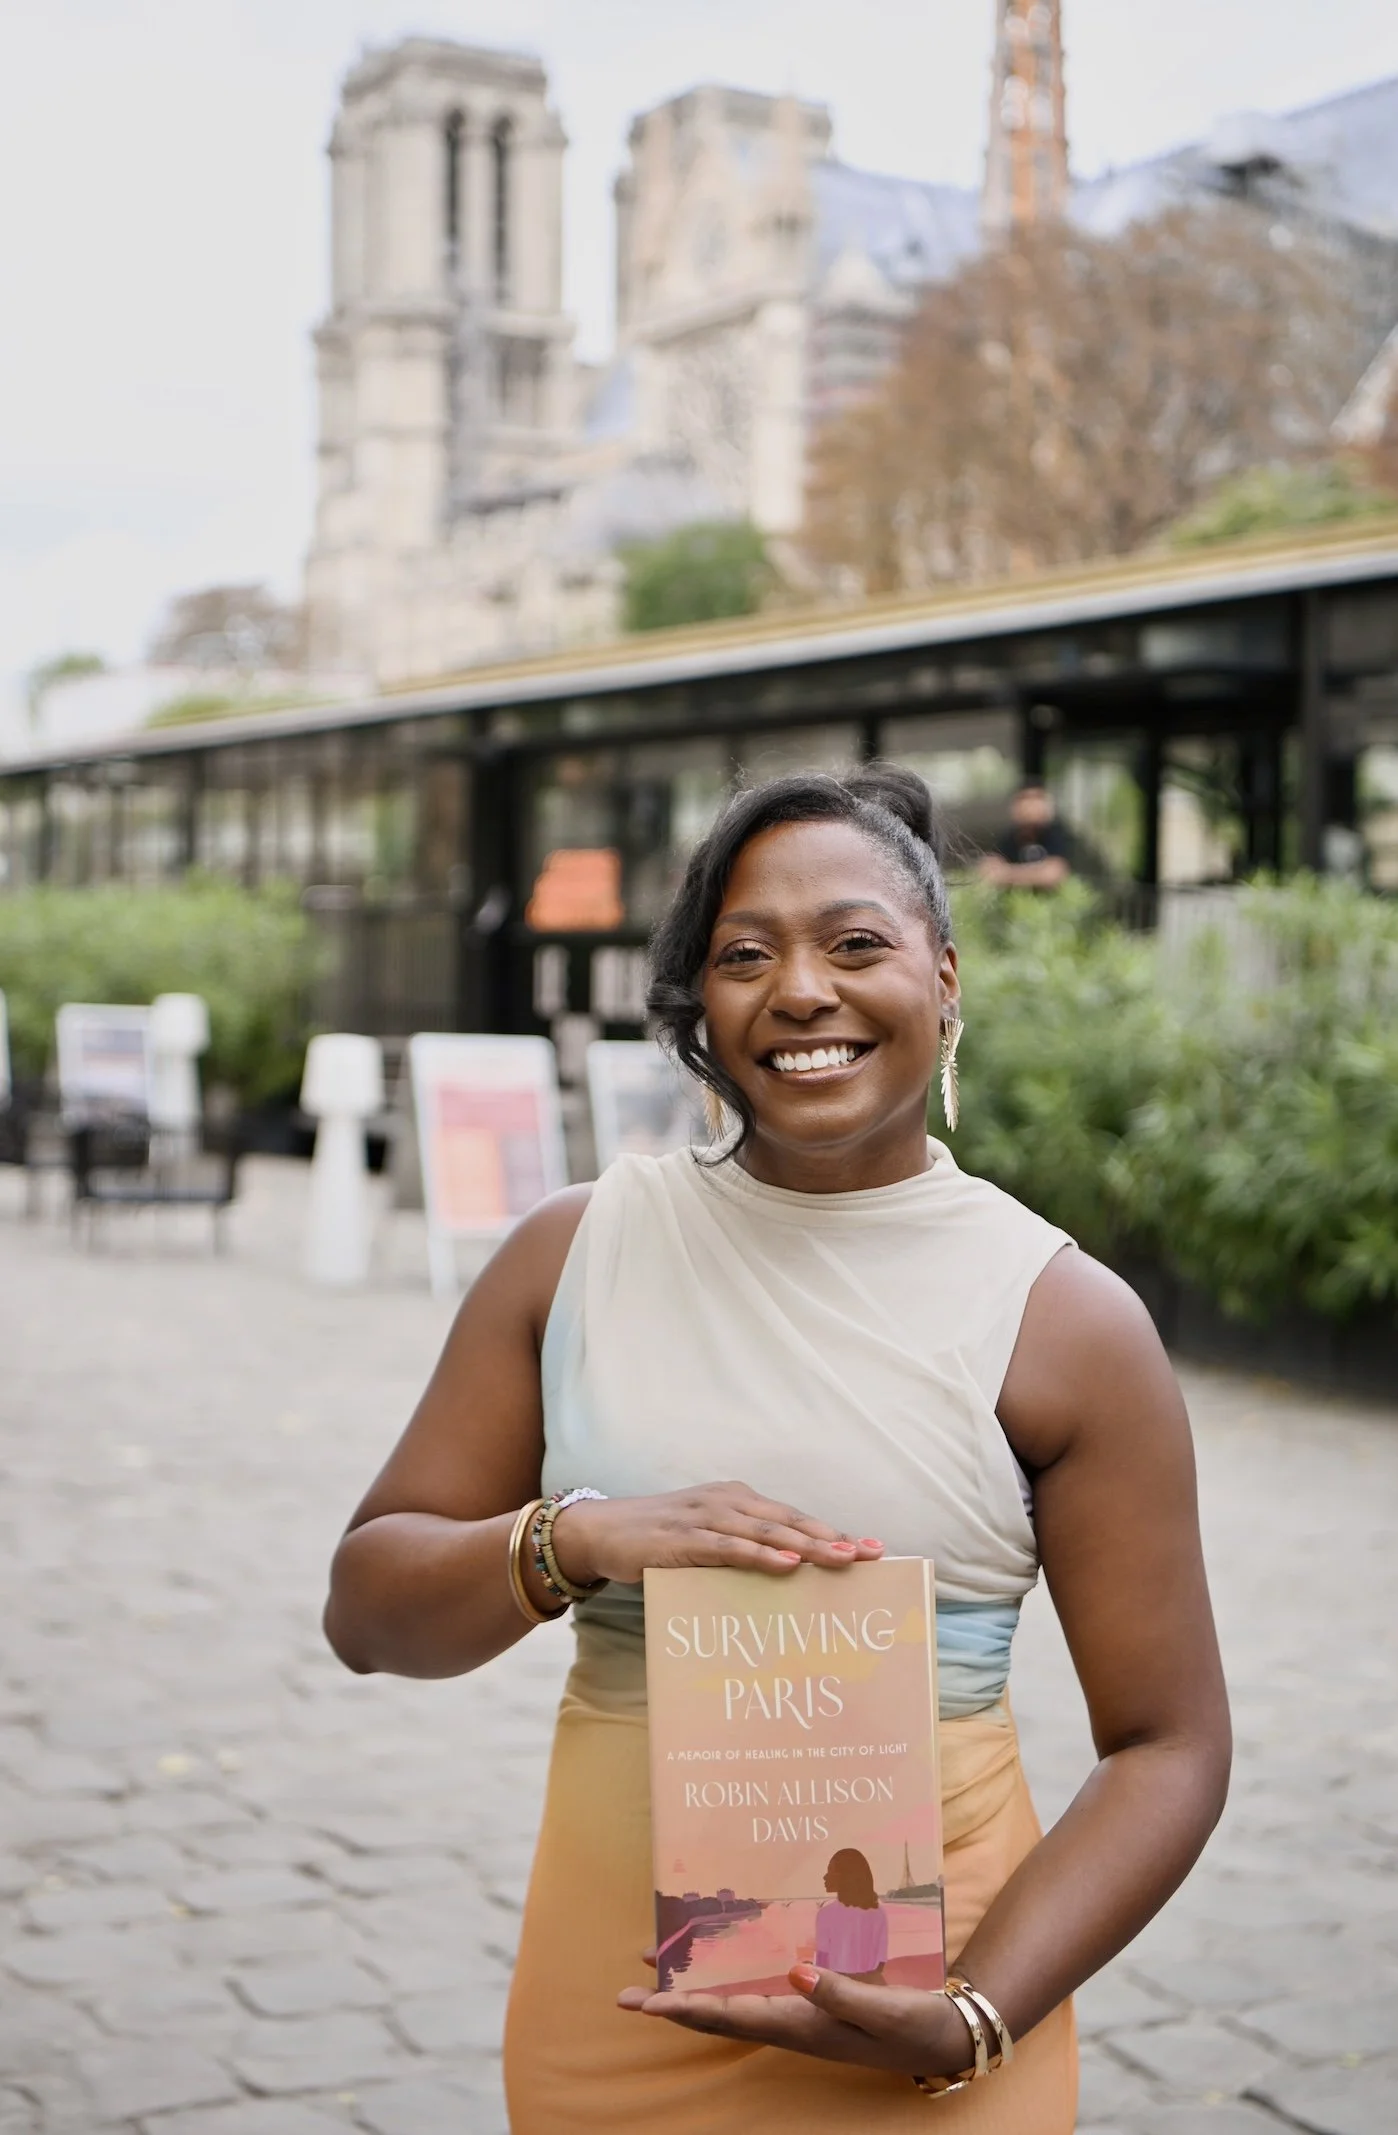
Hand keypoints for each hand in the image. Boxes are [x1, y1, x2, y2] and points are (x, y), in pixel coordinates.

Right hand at [550, 1482, 882, 1588]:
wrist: (600, 1530)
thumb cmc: (658, 1540)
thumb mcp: (706, 1539)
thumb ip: (740, 1550)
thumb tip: (783, 1580)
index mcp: (738, 1500)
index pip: (795, 1518)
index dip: (833, 1533)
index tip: (872, 1549)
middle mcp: (728, 1502)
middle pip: (791, 1522)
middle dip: (834, 1539)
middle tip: (871, 1556)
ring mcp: (707, 1518)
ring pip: (768, 1532)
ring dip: (808, 1546)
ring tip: (842, 1559)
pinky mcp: (684, 1540)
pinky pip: (730, 1548)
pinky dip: (761, 1555)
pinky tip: (787, 1565)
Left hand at [618, 1962, 975, 2078]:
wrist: (944, 2035)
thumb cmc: (914, 2023)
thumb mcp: (881, 2008)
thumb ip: (838, 1991)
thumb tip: (791, 1971)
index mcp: (803, 2025)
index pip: (731, 2017)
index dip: (686, 2008)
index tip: (646, 2003)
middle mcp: (792, 2021)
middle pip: (718, 2013)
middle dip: (671, 2003)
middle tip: (625, 1995)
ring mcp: (800, 2013)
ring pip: (733, 2001)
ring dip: (693, 1989)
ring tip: (654, 1973)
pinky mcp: (813, 2001)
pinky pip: (757, 1991)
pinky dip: (729, 1978)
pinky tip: (719, 1966)